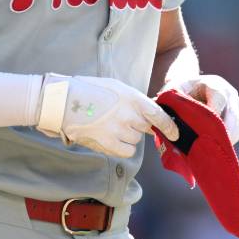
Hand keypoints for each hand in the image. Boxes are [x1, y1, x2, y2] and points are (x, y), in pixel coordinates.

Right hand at [36, 74, 178, 158]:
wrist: (63, 101)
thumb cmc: (88, 91)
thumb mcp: (115, 87)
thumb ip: (134, 101)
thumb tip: (148, 114)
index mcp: (132, 97)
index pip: (159, 115)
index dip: (169, 126)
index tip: (175, 134)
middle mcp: (128, 114)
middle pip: (145, 127)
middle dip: (137, 125)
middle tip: (121, 120)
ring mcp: (118, 130)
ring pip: (135, 140)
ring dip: (127, 136)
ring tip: (109, 126)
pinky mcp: (108, 143)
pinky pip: (126, 151)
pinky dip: (121, 147)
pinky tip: (109, 138)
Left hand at [166, 74, 238, 144]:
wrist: (191, 88)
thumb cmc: (180, 91)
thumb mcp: (172, 92)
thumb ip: (167, 104)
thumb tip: (158, 121)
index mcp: (213, 84)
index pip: (219, 98)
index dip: (214, 114)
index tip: (206, 130)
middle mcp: (229, 92)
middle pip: (234, 113)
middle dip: (224, 131)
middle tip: (212, 147)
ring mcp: (237, 104)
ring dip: (228, 138)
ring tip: (212, 150)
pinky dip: (231, 139)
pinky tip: (217, 146)